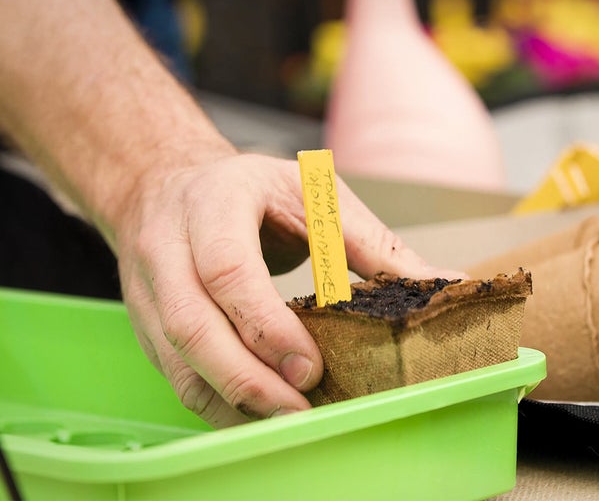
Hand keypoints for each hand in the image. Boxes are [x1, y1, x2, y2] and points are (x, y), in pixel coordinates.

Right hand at [115, 153, 464, 427]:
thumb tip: (443, 283)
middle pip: (192, 326)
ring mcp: (148, 288)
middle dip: (249, 380)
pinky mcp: (146, 322)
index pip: (229, 269)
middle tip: (303, 410)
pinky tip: (257, 416)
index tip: (311, 368)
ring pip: (177, 361)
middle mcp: (168, 246)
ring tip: (288, 423)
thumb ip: (372, 244)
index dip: (266, 326)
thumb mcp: (313, 196)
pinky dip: (217, 404)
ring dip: (233, 401)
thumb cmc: (251, 191)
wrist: (168, 183)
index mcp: (214, 202)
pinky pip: (175, 376)